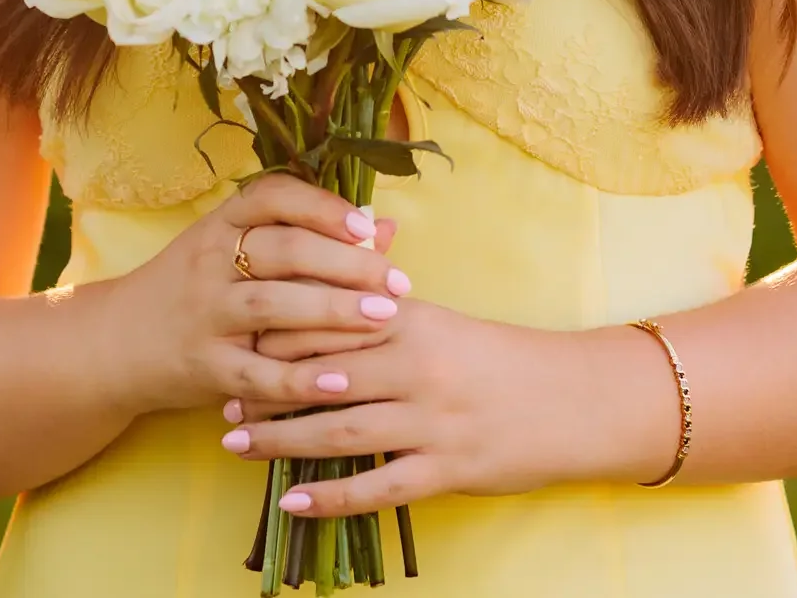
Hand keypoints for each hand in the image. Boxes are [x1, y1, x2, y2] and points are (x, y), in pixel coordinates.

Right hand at [88, 174, 410, 418]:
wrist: (114, 345)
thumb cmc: (196, 290)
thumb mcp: (239, 253)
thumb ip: (310, 238)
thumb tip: (386, 228)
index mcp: (220, 224)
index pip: (272, 196)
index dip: (323, 206)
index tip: (367, 227)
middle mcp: (209, 260)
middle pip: (283, 249)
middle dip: (347, 263)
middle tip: (397, 281)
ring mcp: (204, 313)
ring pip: (273, 304)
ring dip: (333, 310)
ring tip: (385, 317)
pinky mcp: (202, 367)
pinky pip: (257, 374)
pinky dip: (300, 379)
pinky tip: (341, 380)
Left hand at [219, 301, 645, 515]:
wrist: (573, 398)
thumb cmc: (501, 358)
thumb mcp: (444, 322)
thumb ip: (387, 310)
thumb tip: (329, 295)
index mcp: (415, 320)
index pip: (333, 318)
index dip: (280, 330)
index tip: (238, 337)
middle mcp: (418, 366)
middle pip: (325, 375)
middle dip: (268, 388)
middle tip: (223, 397)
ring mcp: (432, 420)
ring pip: (341, 430)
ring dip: (283, 439)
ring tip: (238, 443)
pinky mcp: (447, 468)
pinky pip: (378, 486)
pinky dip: (331, 496)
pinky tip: (293, 501)